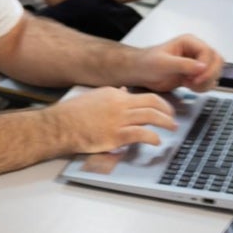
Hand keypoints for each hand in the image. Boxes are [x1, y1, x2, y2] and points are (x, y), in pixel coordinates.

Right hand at [47, 86, 175, 153]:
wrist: (59, 126)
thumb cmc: (71, 114)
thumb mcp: (92, 97)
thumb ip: (110, 95)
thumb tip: (123, 91)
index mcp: (113, 94)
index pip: (141, 95)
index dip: (157, 102)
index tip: (162, 108)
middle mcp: (119, 104)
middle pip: (152, 103)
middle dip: (167, 110)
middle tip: (173, 117)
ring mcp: (118, 120)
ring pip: (151, 116)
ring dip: (165, 122)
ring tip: (171, 128)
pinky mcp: (116, 135)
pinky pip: (142, 134)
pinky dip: (153, 137)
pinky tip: (156, 141)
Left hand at [131, 34, 224, 91]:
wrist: (139, 73)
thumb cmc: (146, 63)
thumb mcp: (163, 63)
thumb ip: (183, 64)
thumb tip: (202, 67)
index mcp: (189, 42)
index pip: (208, 52)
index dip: (206, 66)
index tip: (197, 76)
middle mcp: (195, 51)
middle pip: (217, 61)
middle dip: (209, 74)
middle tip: (195, 82)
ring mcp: (196, 63)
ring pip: (215, 72)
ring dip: (206, 81)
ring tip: (190, 84)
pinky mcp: (194, 74)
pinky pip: (208, 81)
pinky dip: (203, 86)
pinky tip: (189, 86)